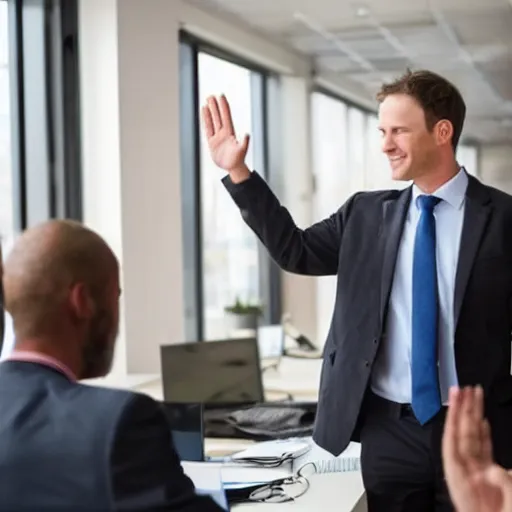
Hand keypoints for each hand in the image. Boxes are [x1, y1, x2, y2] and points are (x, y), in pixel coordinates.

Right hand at [202, 95, 249, 182]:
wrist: (233, 167)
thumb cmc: (239, 159)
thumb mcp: (242, 150)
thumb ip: (244, 143)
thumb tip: (247, 135)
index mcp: (230, 132)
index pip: (226, 116)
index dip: (224, 106)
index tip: (221, 96)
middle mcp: (224, 132)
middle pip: (218, 116)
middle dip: (215, 105)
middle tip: (211, 95)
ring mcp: (217, 136)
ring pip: (212, 120)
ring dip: (210, 111)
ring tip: (207, 101)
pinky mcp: (212, 142)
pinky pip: (207, 129)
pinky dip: (205, 120)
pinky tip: (204, 113)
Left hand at [442, 386, 511, 511]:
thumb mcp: (507, 511)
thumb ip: (504, 488)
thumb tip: (496, 469)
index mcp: (464, 485)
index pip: (453, 444)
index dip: (454, 419)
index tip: (455, 399)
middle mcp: (468, 477)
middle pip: (461, 437)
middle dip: (462, 411)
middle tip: (463, 388)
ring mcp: (479, 478)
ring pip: (472, 441)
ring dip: (472, 418)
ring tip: (473, 395)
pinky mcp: (490, 482)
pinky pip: (484, 453)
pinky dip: (483, 434)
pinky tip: (481, 421)